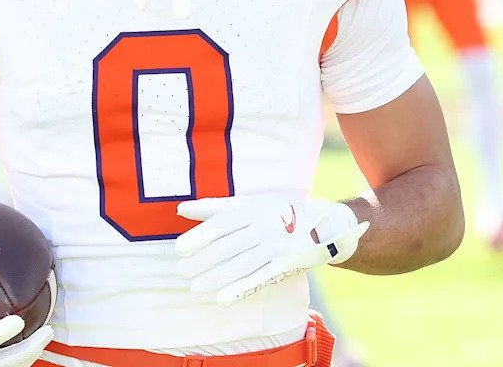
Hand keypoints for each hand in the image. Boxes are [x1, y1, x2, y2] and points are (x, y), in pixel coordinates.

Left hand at [175, 196, 368, 305]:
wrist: (323, 223)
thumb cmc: (276, 212)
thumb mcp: (248, 203)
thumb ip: (214, 207)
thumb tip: (181, 210)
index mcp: (252, 208)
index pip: (220, 224)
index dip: (199, 237)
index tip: (179, 249)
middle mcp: (264, 226)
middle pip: (228, 246)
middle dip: (202, 261)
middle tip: (181, 272)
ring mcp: (276, 246)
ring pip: (241, 264)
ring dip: (215, 278)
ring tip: (196, 287)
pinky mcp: (286, 264)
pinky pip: (260, 278)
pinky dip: (240, 289)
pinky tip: (222, 298)